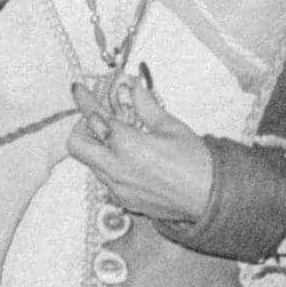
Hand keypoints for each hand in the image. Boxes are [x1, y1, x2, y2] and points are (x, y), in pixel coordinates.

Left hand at [67, 76, 212, 222]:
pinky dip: (109, 163)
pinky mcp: (124, 201)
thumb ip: (146, 105)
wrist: (208, 197)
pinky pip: (105, 178)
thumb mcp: (171, 125)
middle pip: (77, 146)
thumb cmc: (194, 158)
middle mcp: (115, 168)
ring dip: (97, 146)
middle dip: (82, 127)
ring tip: (119, 135)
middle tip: (100, 118)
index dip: (84, 100)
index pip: (94, 118)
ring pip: (90, 163)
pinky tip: (131, 158)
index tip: (78, 88)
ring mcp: (117, 188)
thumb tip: (134, 85)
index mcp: (127, 145)